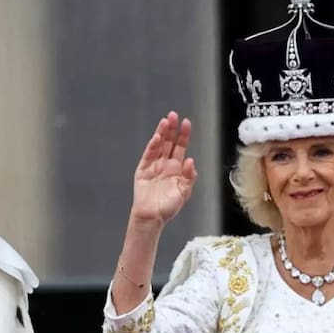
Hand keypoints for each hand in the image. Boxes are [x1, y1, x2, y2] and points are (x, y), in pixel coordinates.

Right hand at [130, 111, 196, 225]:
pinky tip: (156, 138)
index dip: (183, 135)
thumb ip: (189, 177)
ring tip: (165, 121)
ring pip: (158, 145)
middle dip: (172, 129)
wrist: (152, 217)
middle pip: (169, 142)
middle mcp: (165, 164)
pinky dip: (152, 146)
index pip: (180, 147)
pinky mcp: (142, 171)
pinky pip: (148, 156)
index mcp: (176, 168)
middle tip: (174, 115)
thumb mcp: (184, 193)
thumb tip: (191, 161)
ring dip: (161, 133)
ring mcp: (153, 166)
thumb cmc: (168, 207)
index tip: (186, 122)